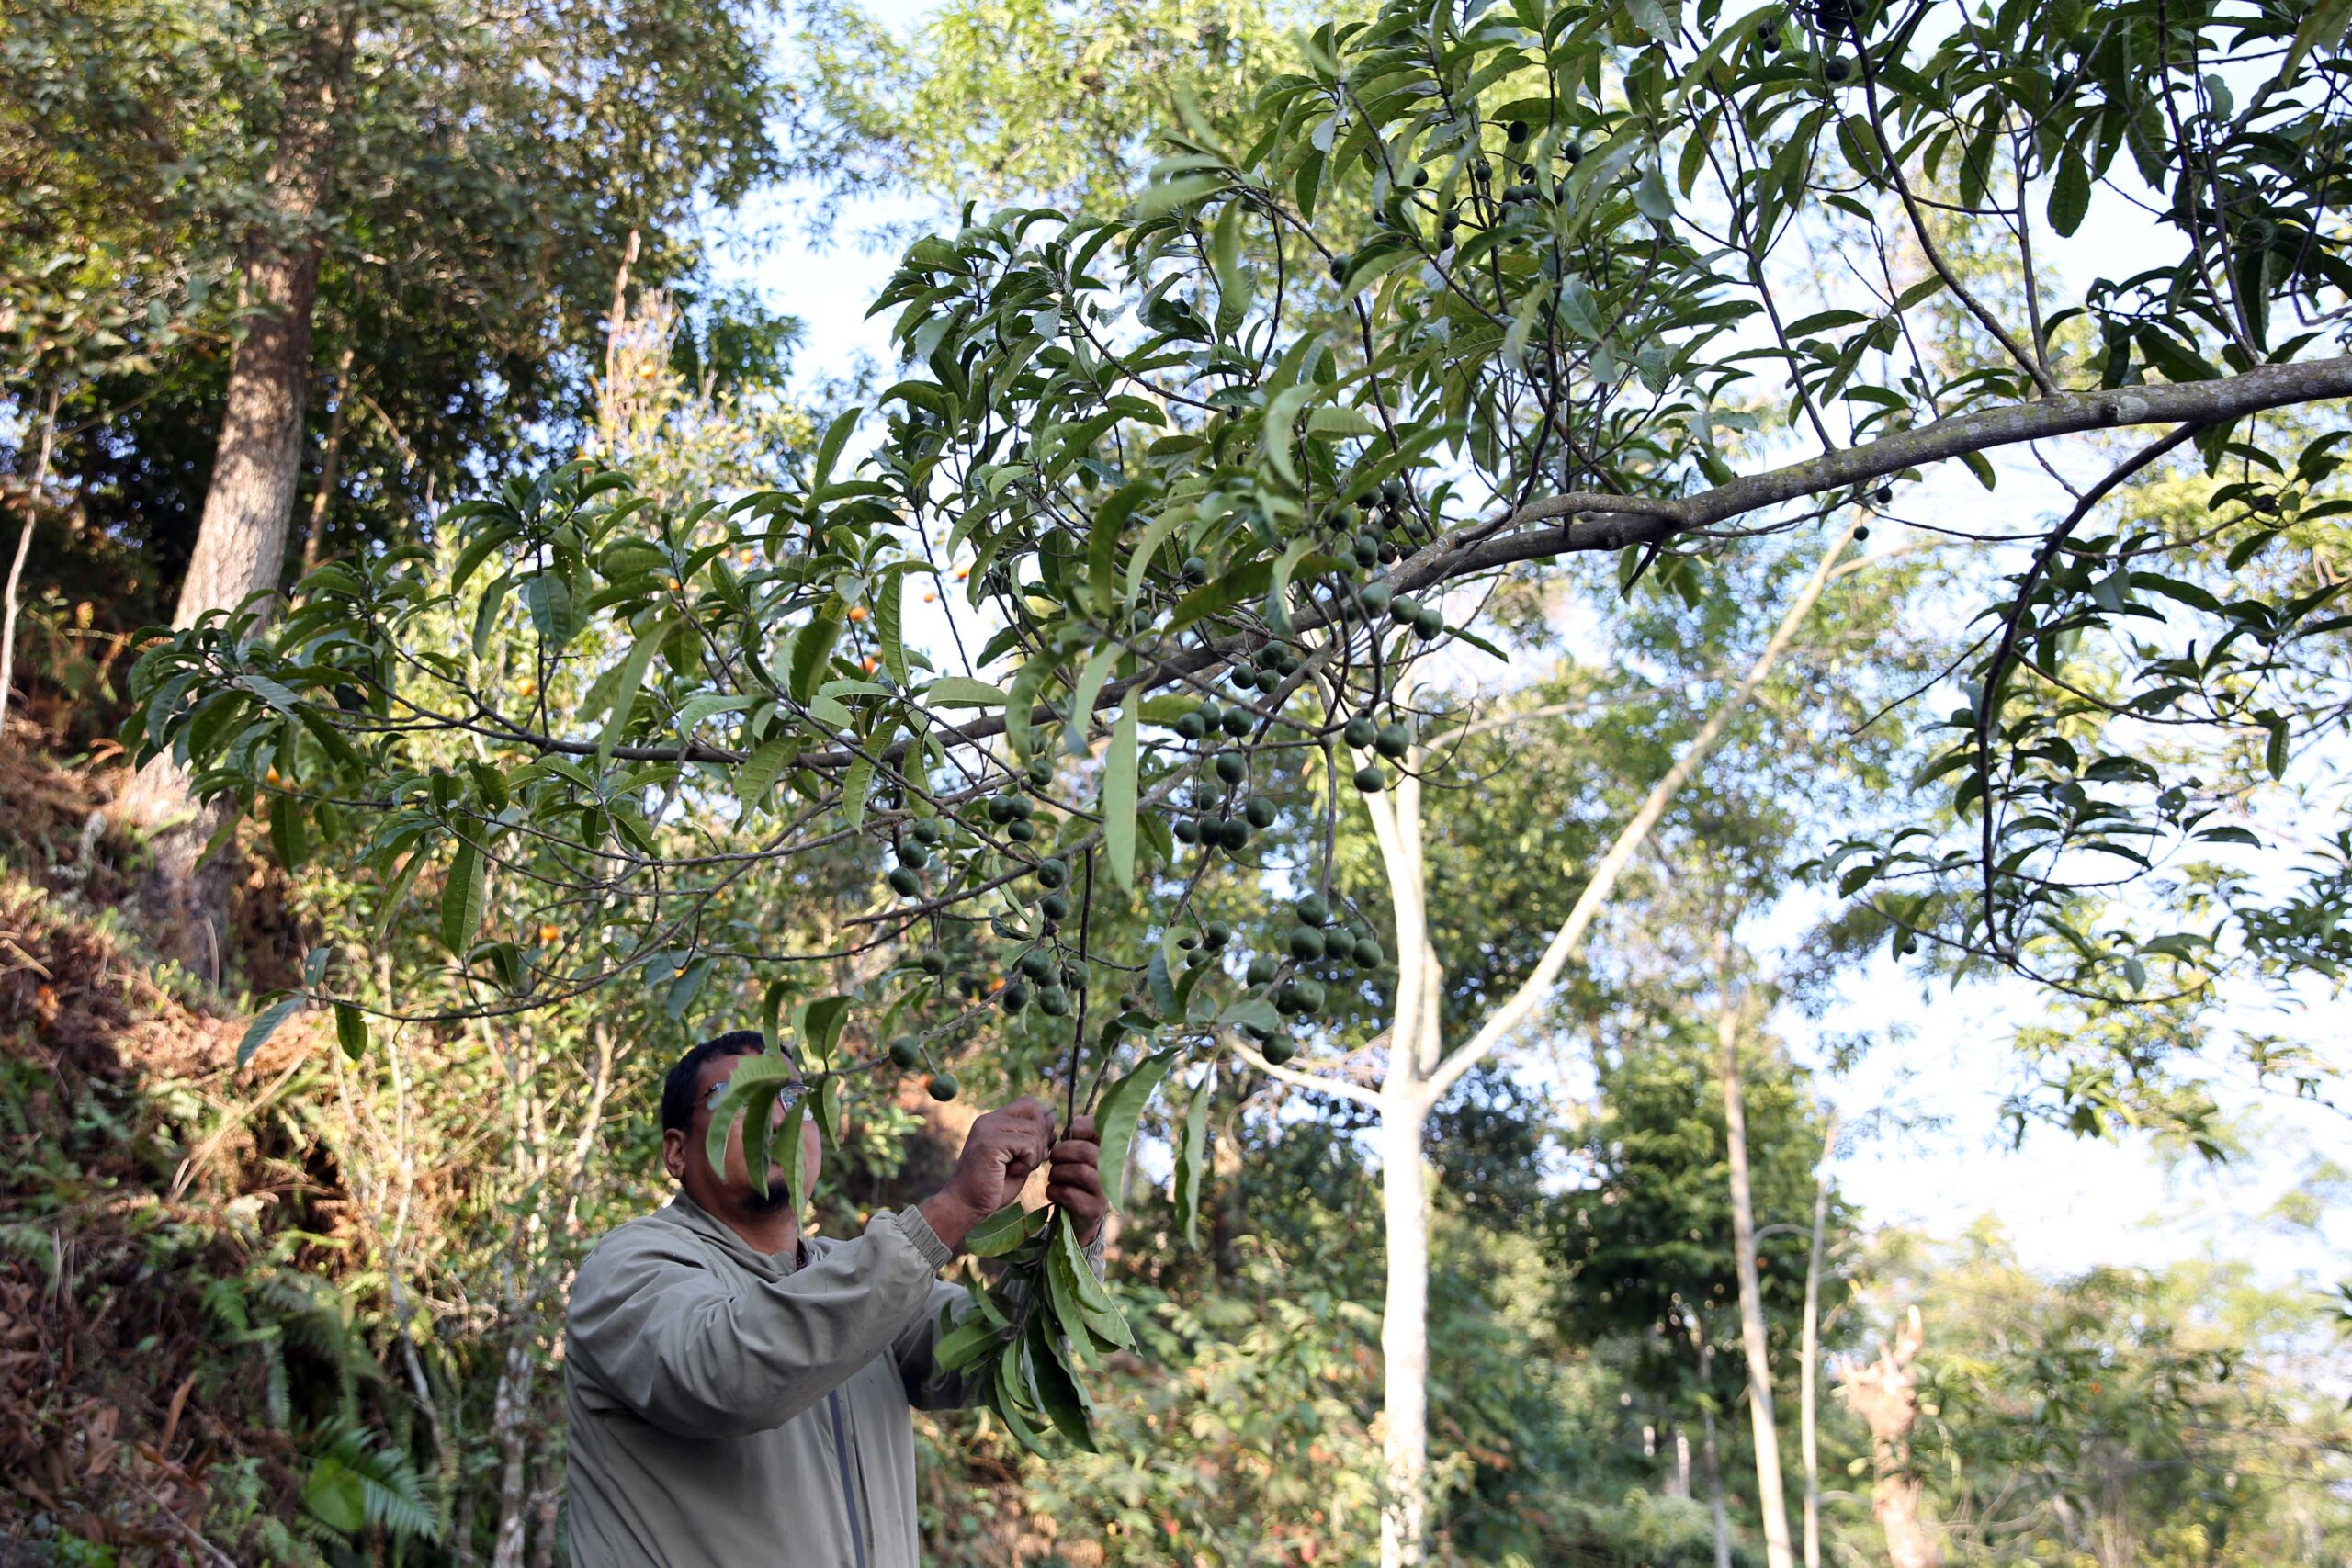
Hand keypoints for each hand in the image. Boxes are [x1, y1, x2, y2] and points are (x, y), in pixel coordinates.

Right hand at [919, 1097, 1053, 1251]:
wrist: (965, 1206)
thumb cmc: (993, 1187)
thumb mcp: (1017, 1158)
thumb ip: (1032, 1139)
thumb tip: (1051, 1121)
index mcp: (993, 1121)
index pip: (1030, 1104)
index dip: (1041, 1124)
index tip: (1036, 1149)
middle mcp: (989, 1120)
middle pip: (1035, 1112)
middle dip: (1042, 1139)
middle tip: (1028, 1161)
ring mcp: (988, 1129)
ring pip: (1035, 1130)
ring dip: (1035, 1154)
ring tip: (1018, 1168)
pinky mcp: (990, 1142)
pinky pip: (1029, 1143)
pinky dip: (1029, 1161)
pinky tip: (1013, 1172)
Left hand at [1046, 1114, 1107, 1245]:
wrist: (1080, 1219)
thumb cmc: (1075, 1182)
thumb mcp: (1075, 1159)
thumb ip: (1075, 1140)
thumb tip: (1071, 1127)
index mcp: (1106, 1153)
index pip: (1104, 1131)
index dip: (1087, 1126)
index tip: (1073, 1130)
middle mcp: (1110, 1171)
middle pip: (1086, 1152)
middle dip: (1062, 1152)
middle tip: (1053, 1158)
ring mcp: (1104, 1191)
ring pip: (1079, 1172)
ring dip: (1057, 1173)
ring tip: (1054, 1177)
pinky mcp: (1093, 1209)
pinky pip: (1069, 1193)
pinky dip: (1054, 1190)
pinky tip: (1053, 1192)